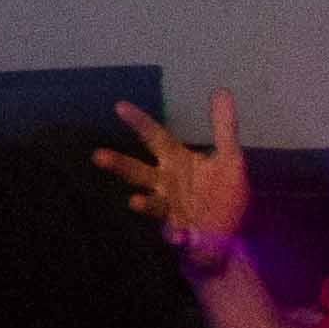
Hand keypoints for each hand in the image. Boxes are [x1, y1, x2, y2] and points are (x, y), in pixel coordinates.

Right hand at [98, 90, 255, 272]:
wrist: (226, 236)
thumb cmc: (222, 195)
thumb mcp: (230, 159)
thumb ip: (224, 128)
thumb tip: (221, 90)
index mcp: (176, 161)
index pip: (154, 138)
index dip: (139, 123)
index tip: (120, 106)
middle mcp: (166, 183)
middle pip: (138, 171)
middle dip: (119, 165)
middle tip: (98, 156)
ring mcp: (170, 209)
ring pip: (150, 204)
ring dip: (143, 204)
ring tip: (134, 203)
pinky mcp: (180, 234)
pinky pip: (175, 235)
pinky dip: (177, 236)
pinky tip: (180, 236)